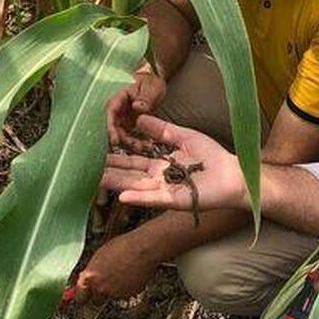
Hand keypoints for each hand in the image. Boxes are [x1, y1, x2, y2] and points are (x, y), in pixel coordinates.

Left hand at [67, 233, 158, 303]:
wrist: (143, 249)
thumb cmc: (122, 246)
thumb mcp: (99, 256)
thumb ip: (91, 271)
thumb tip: (86, 280)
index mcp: (90, 278)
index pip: (80, 297)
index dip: (82, 295)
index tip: (83, 295)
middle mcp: (101, 289)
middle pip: (95, 301)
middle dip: (98, 295)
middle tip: (103, 284)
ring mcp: (116, 294)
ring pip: (111, 297)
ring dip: (113, 290)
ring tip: (120, 273)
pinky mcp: (129, 295)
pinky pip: (124, 295)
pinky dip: (125, 289)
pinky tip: (129, 275)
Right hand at [101, 115, 247, 212]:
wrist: (233, 175)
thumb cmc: (213, 157)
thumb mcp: (184, 136)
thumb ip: (162, 129)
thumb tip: (140, 118)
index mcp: (160, 165)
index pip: (133, 160)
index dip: (116, 156)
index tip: (97, 150)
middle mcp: (158, 179)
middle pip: (128, 175)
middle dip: (108, 170)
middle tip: (85, 167)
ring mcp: (164, 191)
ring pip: (135, 187)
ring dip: (116, 184)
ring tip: (95, 180)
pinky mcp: (174, 200)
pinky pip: (153, 199)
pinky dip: (138, 198)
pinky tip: (121, 197)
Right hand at [106, 66, 166, 147]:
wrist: (154, 82)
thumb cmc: (150, 82)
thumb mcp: (150, 87)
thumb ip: (144, 97)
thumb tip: (137, 107)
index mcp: (118, 98)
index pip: (110, 113)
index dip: (111, 128)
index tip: (115, 141)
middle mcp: (117, 111)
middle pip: (114, 128)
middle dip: (123, 140)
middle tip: (137, 147)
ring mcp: (122, 119)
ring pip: (121, 135)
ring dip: (131, 144)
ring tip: (146, 147)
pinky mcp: (128, 126)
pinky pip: (130, 137)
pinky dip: (137, 142)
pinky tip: (148, 145)